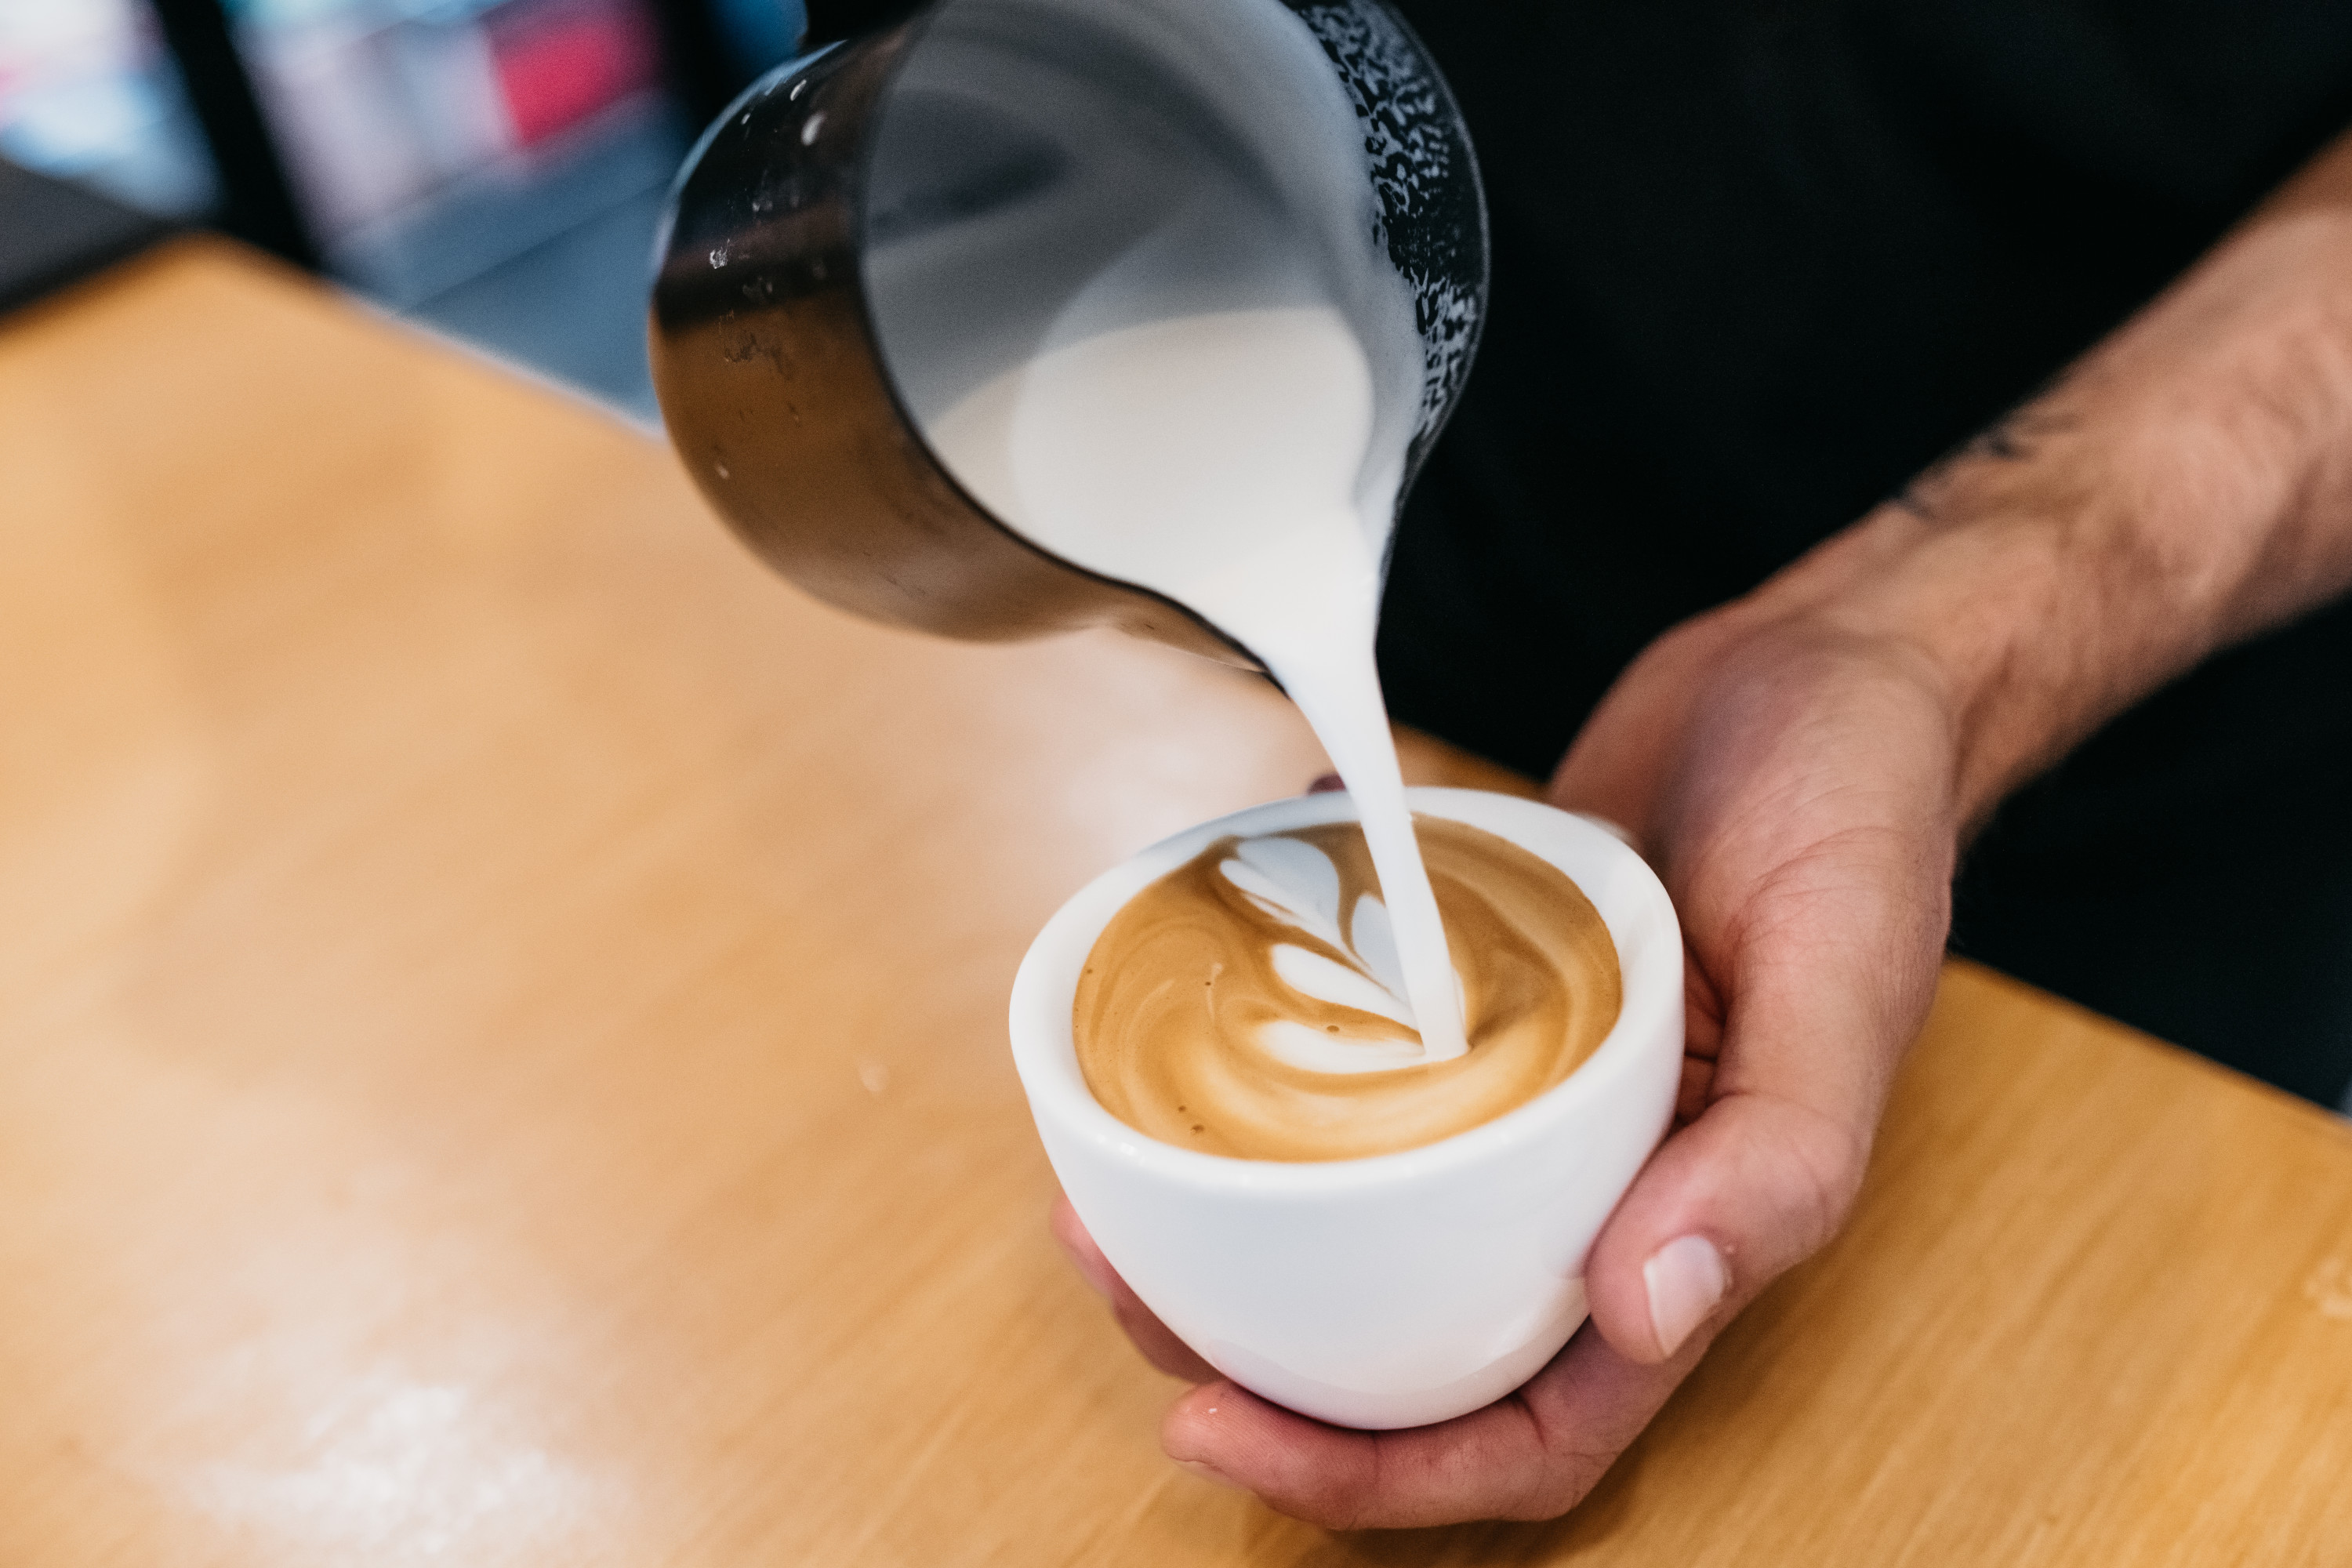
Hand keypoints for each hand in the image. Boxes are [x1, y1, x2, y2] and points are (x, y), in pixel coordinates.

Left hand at [1054, 524, 1961, 1524]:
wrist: (1815, 668)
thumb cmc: (1863, 814)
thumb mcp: (1845, 975)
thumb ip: (1776, 1156)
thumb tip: (1646, 1314)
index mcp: (1684, 1226)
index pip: (1530, 1427)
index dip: (1377, 1473)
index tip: (1218, 1424)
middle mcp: (1589, 1183)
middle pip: (1413, 1343)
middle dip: (1259, 1359)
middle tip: (1116, 1278)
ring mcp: (1523, 1093)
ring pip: (1365, 1217)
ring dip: (1234, 1227)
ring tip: (1109, 1186)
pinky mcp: (1472, 995)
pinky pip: (1356, 1063)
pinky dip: (1266, 1062)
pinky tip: (1188, 1013)